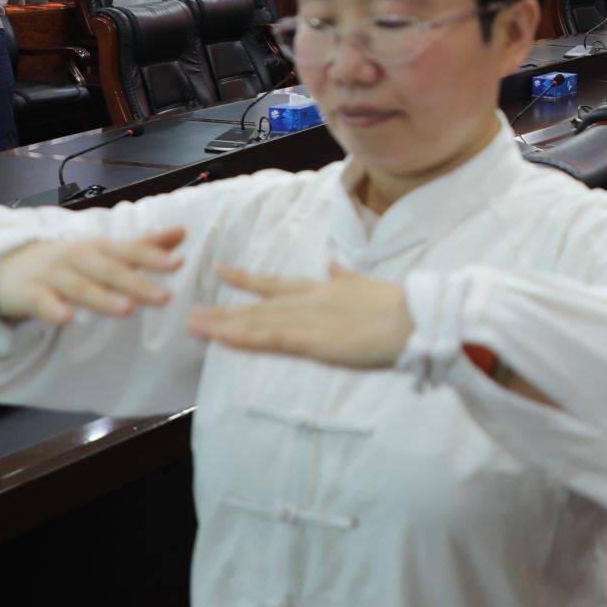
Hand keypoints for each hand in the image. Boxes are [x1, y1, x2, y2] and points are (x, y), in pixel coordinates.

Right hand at [0, 227, 183, 324]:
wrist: (7, 263)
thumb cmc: (67, 260)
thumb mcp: (103, 249)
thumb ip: (142, 245)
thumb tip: (182, 233)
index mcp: (98, 248)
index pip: (128, 250)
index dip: (152, 255)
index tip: (178, 262)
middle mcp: (77, 258)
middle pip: (109, 270)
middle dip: (136, 282)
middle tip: (164, 297)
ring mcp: (52, 275)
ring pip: (79, 287)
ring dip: (103, 298)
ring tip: (128, 309)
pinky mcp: (28, 294)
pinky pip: (40, 303)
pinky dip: (52, 309)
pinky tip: (65, 319)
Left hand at [187, 262, 412, 368]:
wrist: (413, 320)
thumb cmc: (398, 307)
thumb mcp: (366, 284)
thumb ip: (345, 276)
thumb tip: (334, 265)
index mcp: (322, 288)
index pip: (276, 284)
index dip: (246, 279)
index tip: (222, 270)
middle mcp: (308, 301)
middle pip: (258, 307)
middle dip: (225, 311)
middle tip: (192, 312)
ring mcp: (307, 320)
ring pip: (257, 322)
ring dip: (224, 325)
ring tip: (194, 325)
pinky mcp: (312, 341)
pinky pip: (269, 339)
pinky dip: (243, 337)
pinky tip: (222, 338)